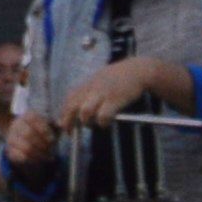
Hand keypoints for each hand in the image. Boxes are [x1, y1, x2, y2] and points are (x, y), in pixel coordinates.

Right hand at [3, 112, 56, 173]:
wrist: (26, 140)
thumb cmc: (42, 131)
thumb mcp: (49, 125)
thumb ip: (56, 124)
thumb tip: (61, 125)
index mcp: (26, 116)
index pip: (32, 119)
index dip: (43, 130)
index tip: (52, 140)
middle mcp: (16, 125)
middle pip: (28, 134)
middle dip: (43, 144)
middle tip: (52, 150)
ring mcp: (11, 138)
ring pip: (26, 147)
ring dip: (40, 154)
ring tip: (48, 156)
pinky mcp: (10, 150)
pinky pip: (21, 157)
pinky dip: (33, 159)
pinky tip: (40, 159)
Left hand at [58, 55, 192, 130]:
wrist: (137, 69)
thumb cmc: (119, 77)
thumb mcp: (100, 80)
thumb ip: (89, 91)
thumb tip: (80, 107)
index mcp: (87, 84)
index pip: (69, 99)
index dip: (64, 113)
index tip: (63, 124)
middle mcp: (91, 88)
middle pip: (72, 106)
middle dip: (68, 121)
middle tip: (70, 132)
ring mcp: (102, 94)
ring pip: (84, 111)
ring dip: (86, 122)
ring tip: (92, 125)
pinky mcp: (114, 100)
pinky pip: (103, 115)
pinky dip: (102, 122)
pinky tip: (106, 123)